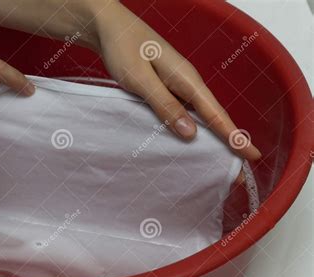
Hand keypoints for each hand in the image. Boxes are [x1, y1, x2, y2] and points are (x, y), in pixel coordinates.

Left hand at [94, 2, 261, 159]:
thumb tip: (190, 133)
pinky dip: (191, 124)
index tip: (252, 154)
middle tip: (242, 165)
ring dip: (210, 134)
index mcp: (185, 78)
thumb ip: (165, 105)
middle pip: (212, 115)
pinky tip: (189, 138)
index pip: (215, 113)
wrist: (109, 26)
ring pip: (198, 113)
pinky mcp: (166, 85)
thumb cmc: (122, 48)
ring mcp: (177, 82)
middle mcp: (186, 81)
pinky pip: (184, 109)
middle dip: (228, 139)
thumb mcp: (141, 80)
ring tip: (222, 158)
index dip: (234, 136)